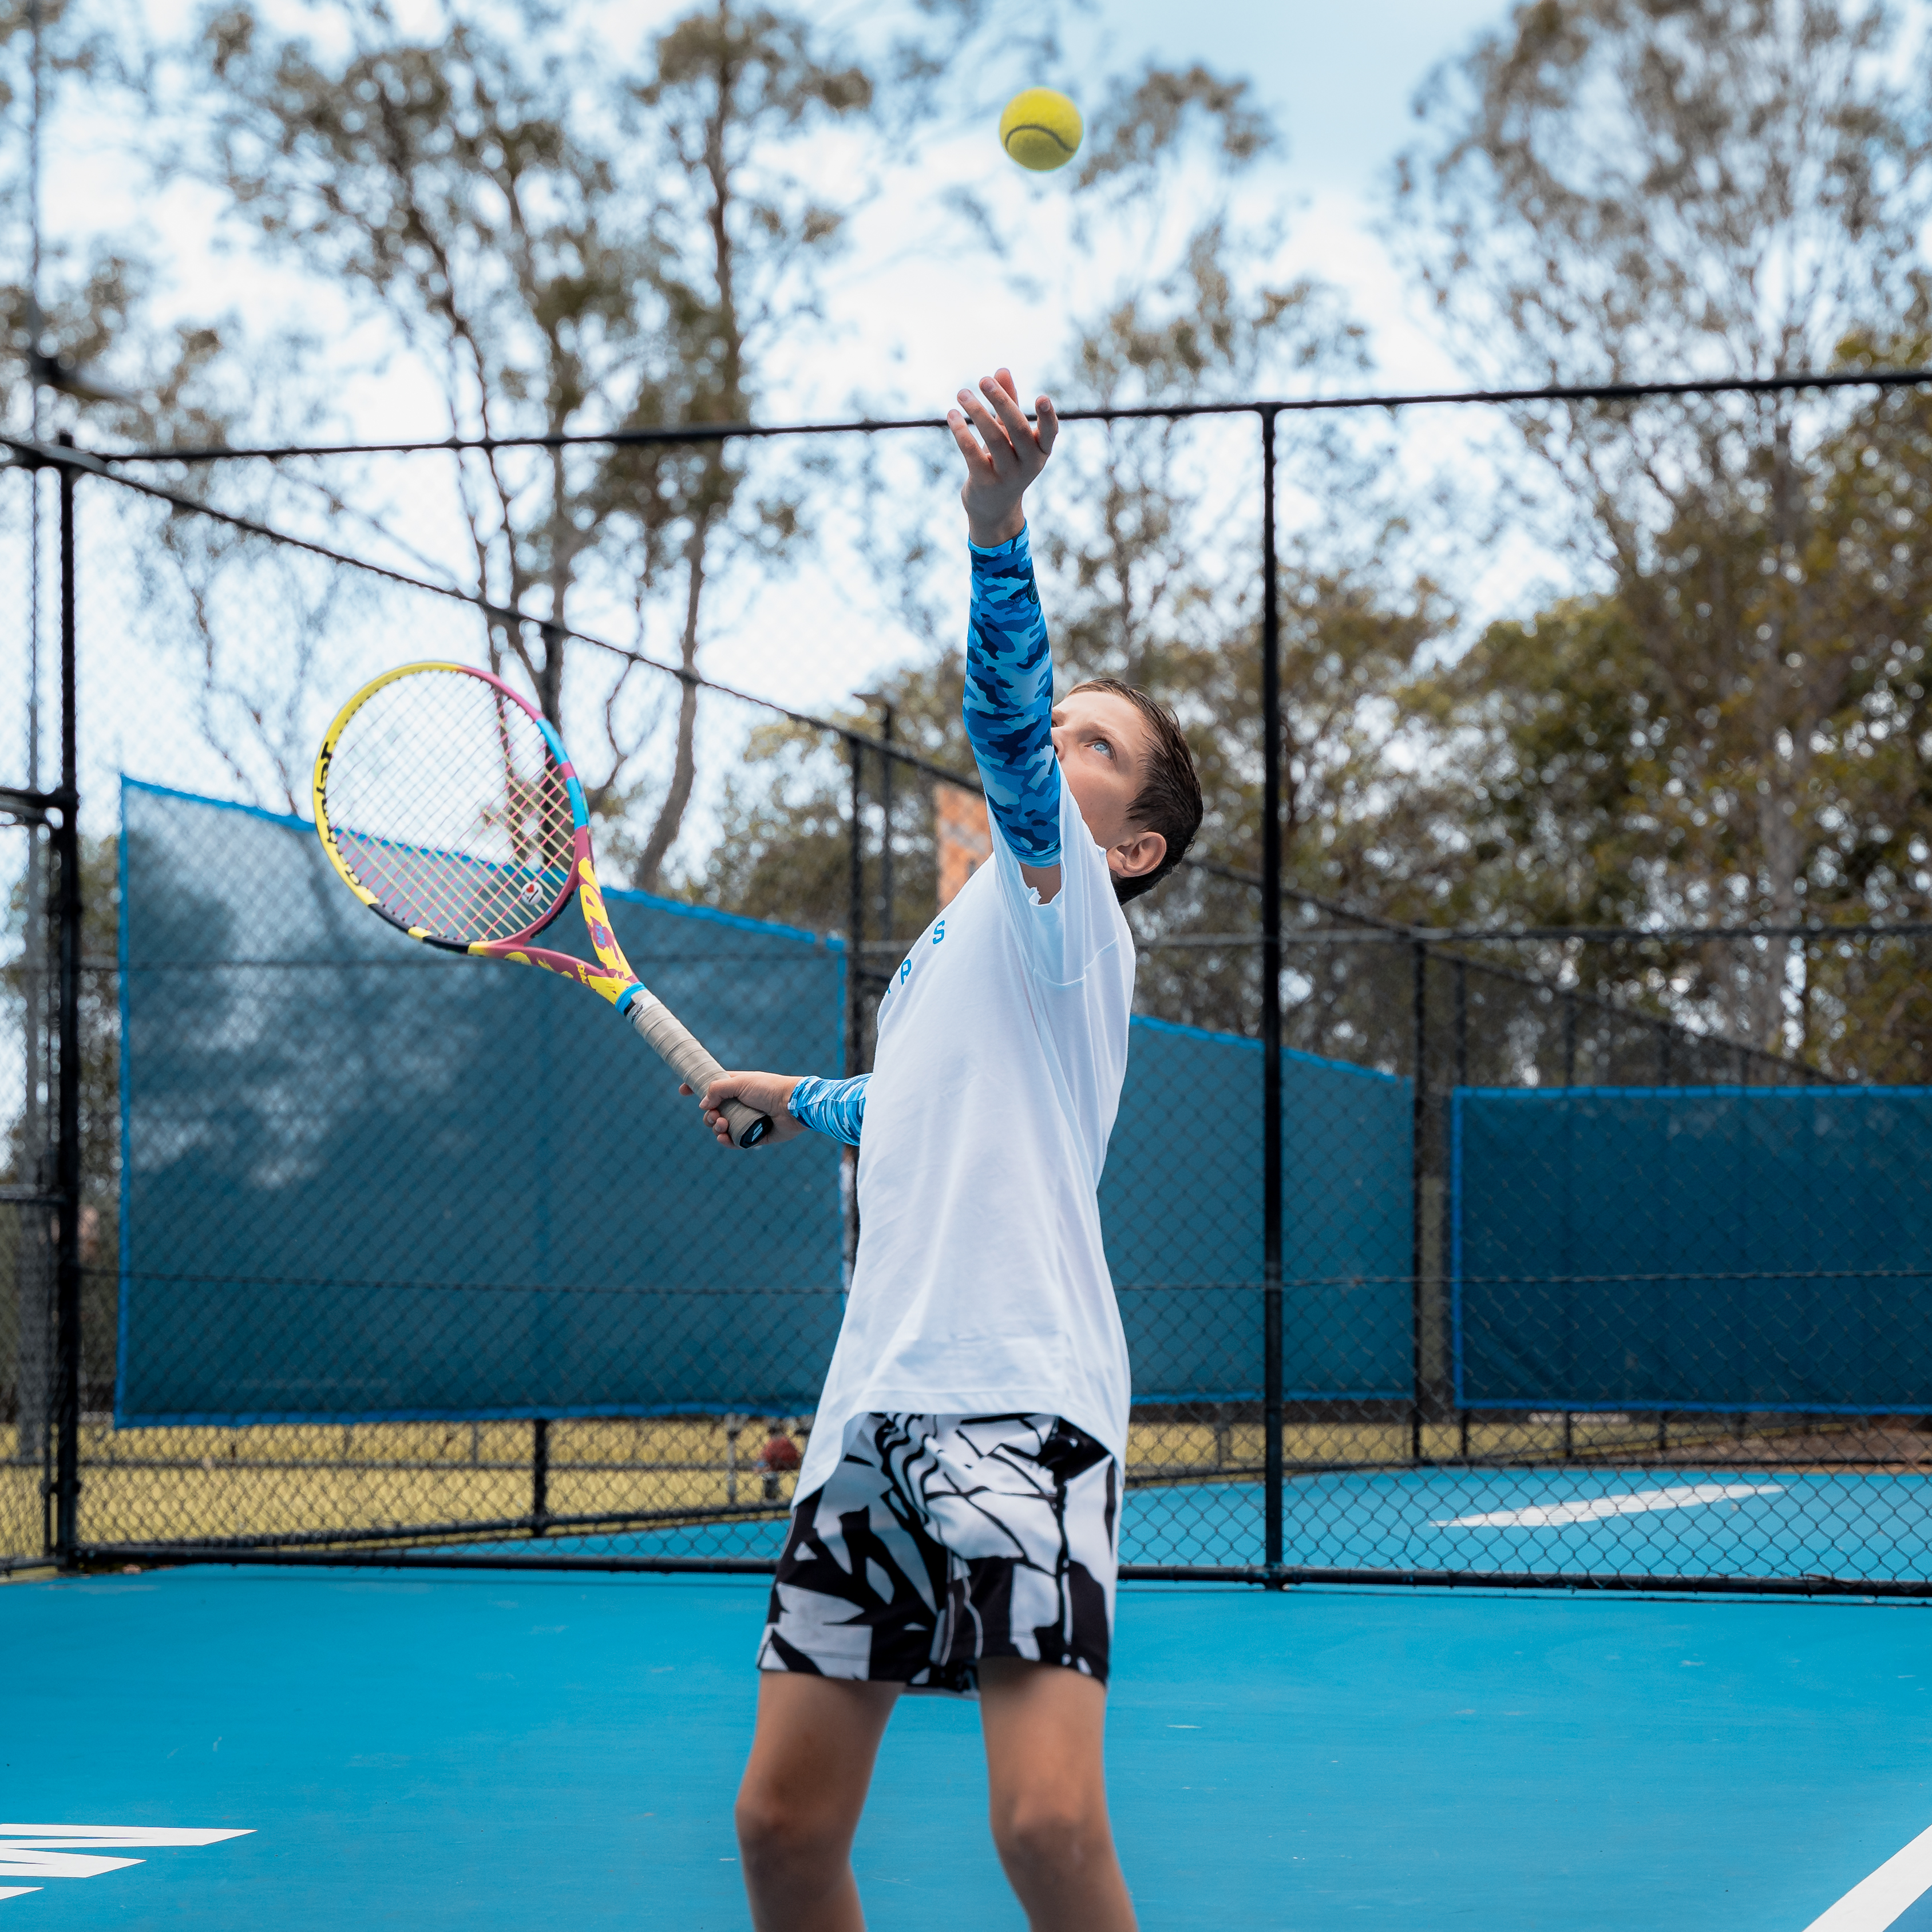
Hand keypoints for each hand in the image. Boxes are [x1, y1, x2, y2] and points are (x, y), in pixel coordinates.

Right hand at [680, 1071, 806, 1149]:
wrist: (792, 1106)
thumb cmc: (769, 1089)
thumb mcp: (740, 1082)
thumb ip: (717, 1089)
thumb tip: (703, 1104)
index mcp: (738, 1086)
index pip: (713, 1087)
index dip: (696, 1088)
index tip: (682, 1091)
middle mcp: (741, 1103)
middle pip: (714, 1111)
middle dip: (709, 1116)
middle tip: (716, 1116)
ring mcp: (747, 1120)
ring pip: (722, 1128)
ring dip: (717, 1128)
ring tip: (724, 1125)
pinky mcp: (755, 1136)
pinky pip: (735, 1142)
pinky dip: (727, 1141)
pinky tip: (724, 1138)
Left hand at [948, 368, 1057, 547]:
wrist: (993, 507)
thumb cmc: (1006, 461)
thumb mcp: (1011, 434)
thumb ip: (1009, 402)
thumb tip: (1001, 370)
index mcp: (1041, 451)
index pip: (1049, 432)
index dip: (1047, 417)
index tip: (1041, 397)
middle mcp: (1029, 464)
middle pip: (1017, 429)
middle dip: (1001, 401)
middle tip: (983, 379)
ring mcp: (1007, 475)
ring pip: (993, 438)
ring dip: (976, 412)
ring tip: (962, 393)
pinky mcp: (985, 482)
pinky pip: (972, 452)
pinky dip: (961, 431)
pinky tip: (951, 415)